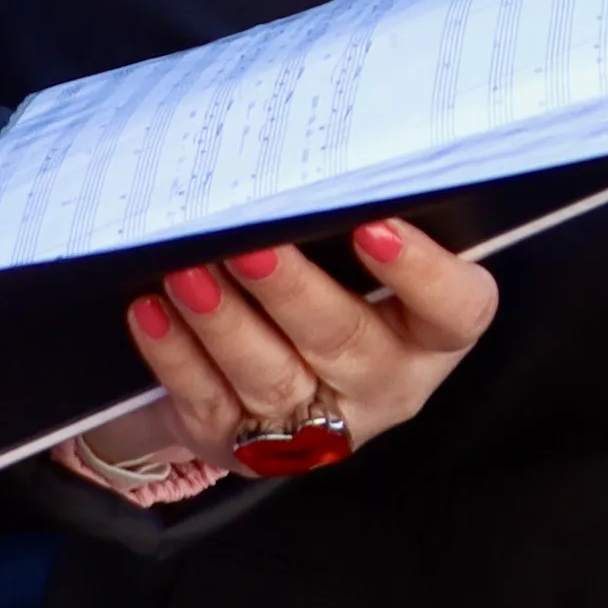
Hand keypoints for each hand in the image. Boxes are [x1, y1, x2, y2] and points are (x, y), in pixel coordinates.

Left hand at [57, 217, 507, 506]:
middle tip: (250, 242)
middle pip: (346, 341)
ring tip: (187, 272)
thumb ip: (350, 224)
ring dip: (225, 322)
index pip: (456, 309)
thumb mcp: (358, 261)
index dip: (422, 272)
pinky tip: (152, 312)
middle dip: (292, 290)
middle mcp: (385, 383)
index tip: (373, 225)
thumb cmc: (327, 285)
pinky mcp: (246, 446)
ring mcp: (317, 425)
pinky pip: (209, 400)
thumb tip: (305, 161)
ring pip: (271, 376)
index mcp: (433, 335)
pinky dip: (177, 355)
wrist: (258, 372)